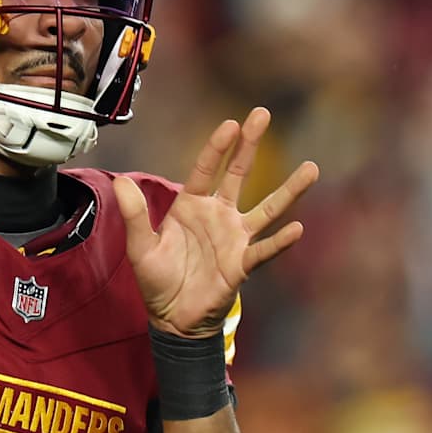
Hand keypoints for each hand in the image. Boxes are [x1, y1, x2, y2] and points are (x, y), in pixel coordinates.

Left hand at [112, 107, 318, 338]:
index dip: (218, 147)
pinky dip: (280, 242)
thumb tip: (120, 182)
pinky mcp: (242, 264)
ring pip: (267, 209)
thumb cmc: (157, 280)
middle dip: (250, 145)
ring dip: (289, 190)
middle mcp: (218, 216)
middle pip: (239, 174)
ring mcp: (235, 238)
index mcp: (191, 206)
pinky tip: (297, 230)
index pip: (206, 169)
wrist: (172, 318)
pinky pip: (264, 250)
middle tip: (263, 114)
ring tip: (311, 168)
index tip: (231, 123)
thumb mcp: (140, 247)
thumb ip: (134, 215)